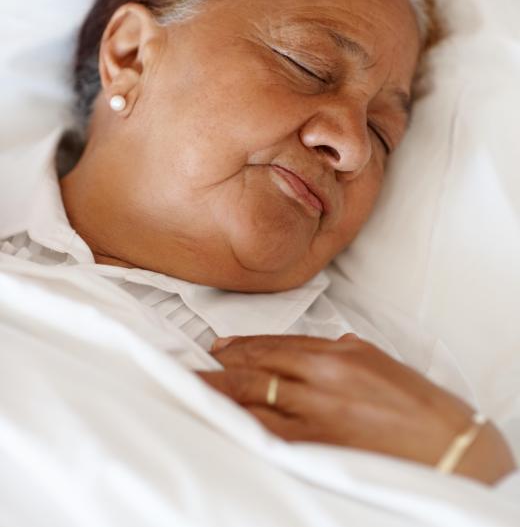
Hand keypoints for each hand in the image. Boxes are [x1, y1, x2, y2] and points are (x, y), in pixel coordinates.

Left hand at [198, 334, 516, 484]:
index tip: (222, 346)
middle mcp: (323, 378)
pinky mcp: (318, 444)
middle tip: (195, 363)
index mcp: (337, 354)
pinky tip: (223, 418)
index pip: (277, 344)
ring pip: (255, 394)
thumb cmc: (418, 404)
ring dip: (220, 390)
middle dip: (223, 364)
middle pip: (258, 366)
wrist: (449, 445)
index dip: (243, 344)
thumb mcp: (375, 360)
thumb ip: (338, 352)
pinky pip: (269, 431)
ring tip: (194, 387)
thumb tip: (310, 351)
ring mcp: (318, 411)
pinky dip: (242, 421)